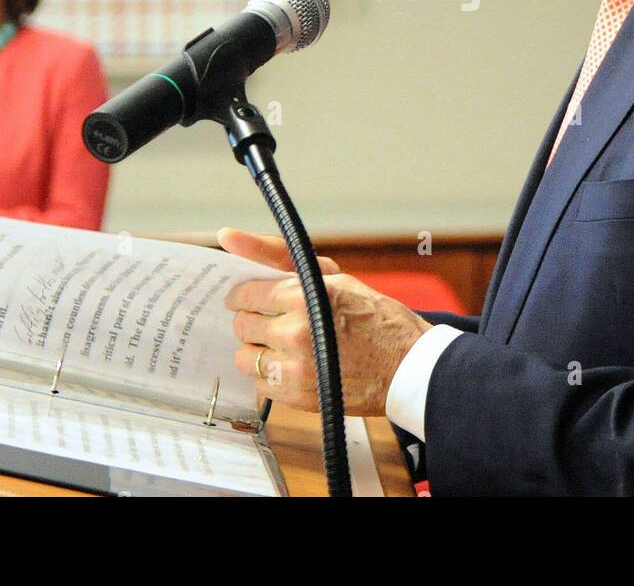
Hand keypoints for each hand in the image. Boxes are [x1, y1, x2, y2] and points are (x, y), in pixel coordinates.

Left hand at [218, 227, 432, 415]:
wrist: (407, 365)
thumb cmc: (373, 315)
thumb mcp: (331, 275)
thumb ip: (276, 254)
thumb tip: (226, 235)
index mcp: (304, 296)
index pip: (245, 295)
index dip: (244, 296)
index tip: (248, 298)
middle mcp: (296, 331)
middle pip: (242, 325)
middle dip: (252, 320)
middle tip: (271, 320)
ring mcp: (296, 368)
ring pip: (244, 357)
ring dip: (258, 349)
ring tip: (281, 345)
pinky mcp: (298, 397)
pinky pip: (259, 384)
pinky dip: (269, 375)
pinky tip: (292, 365)